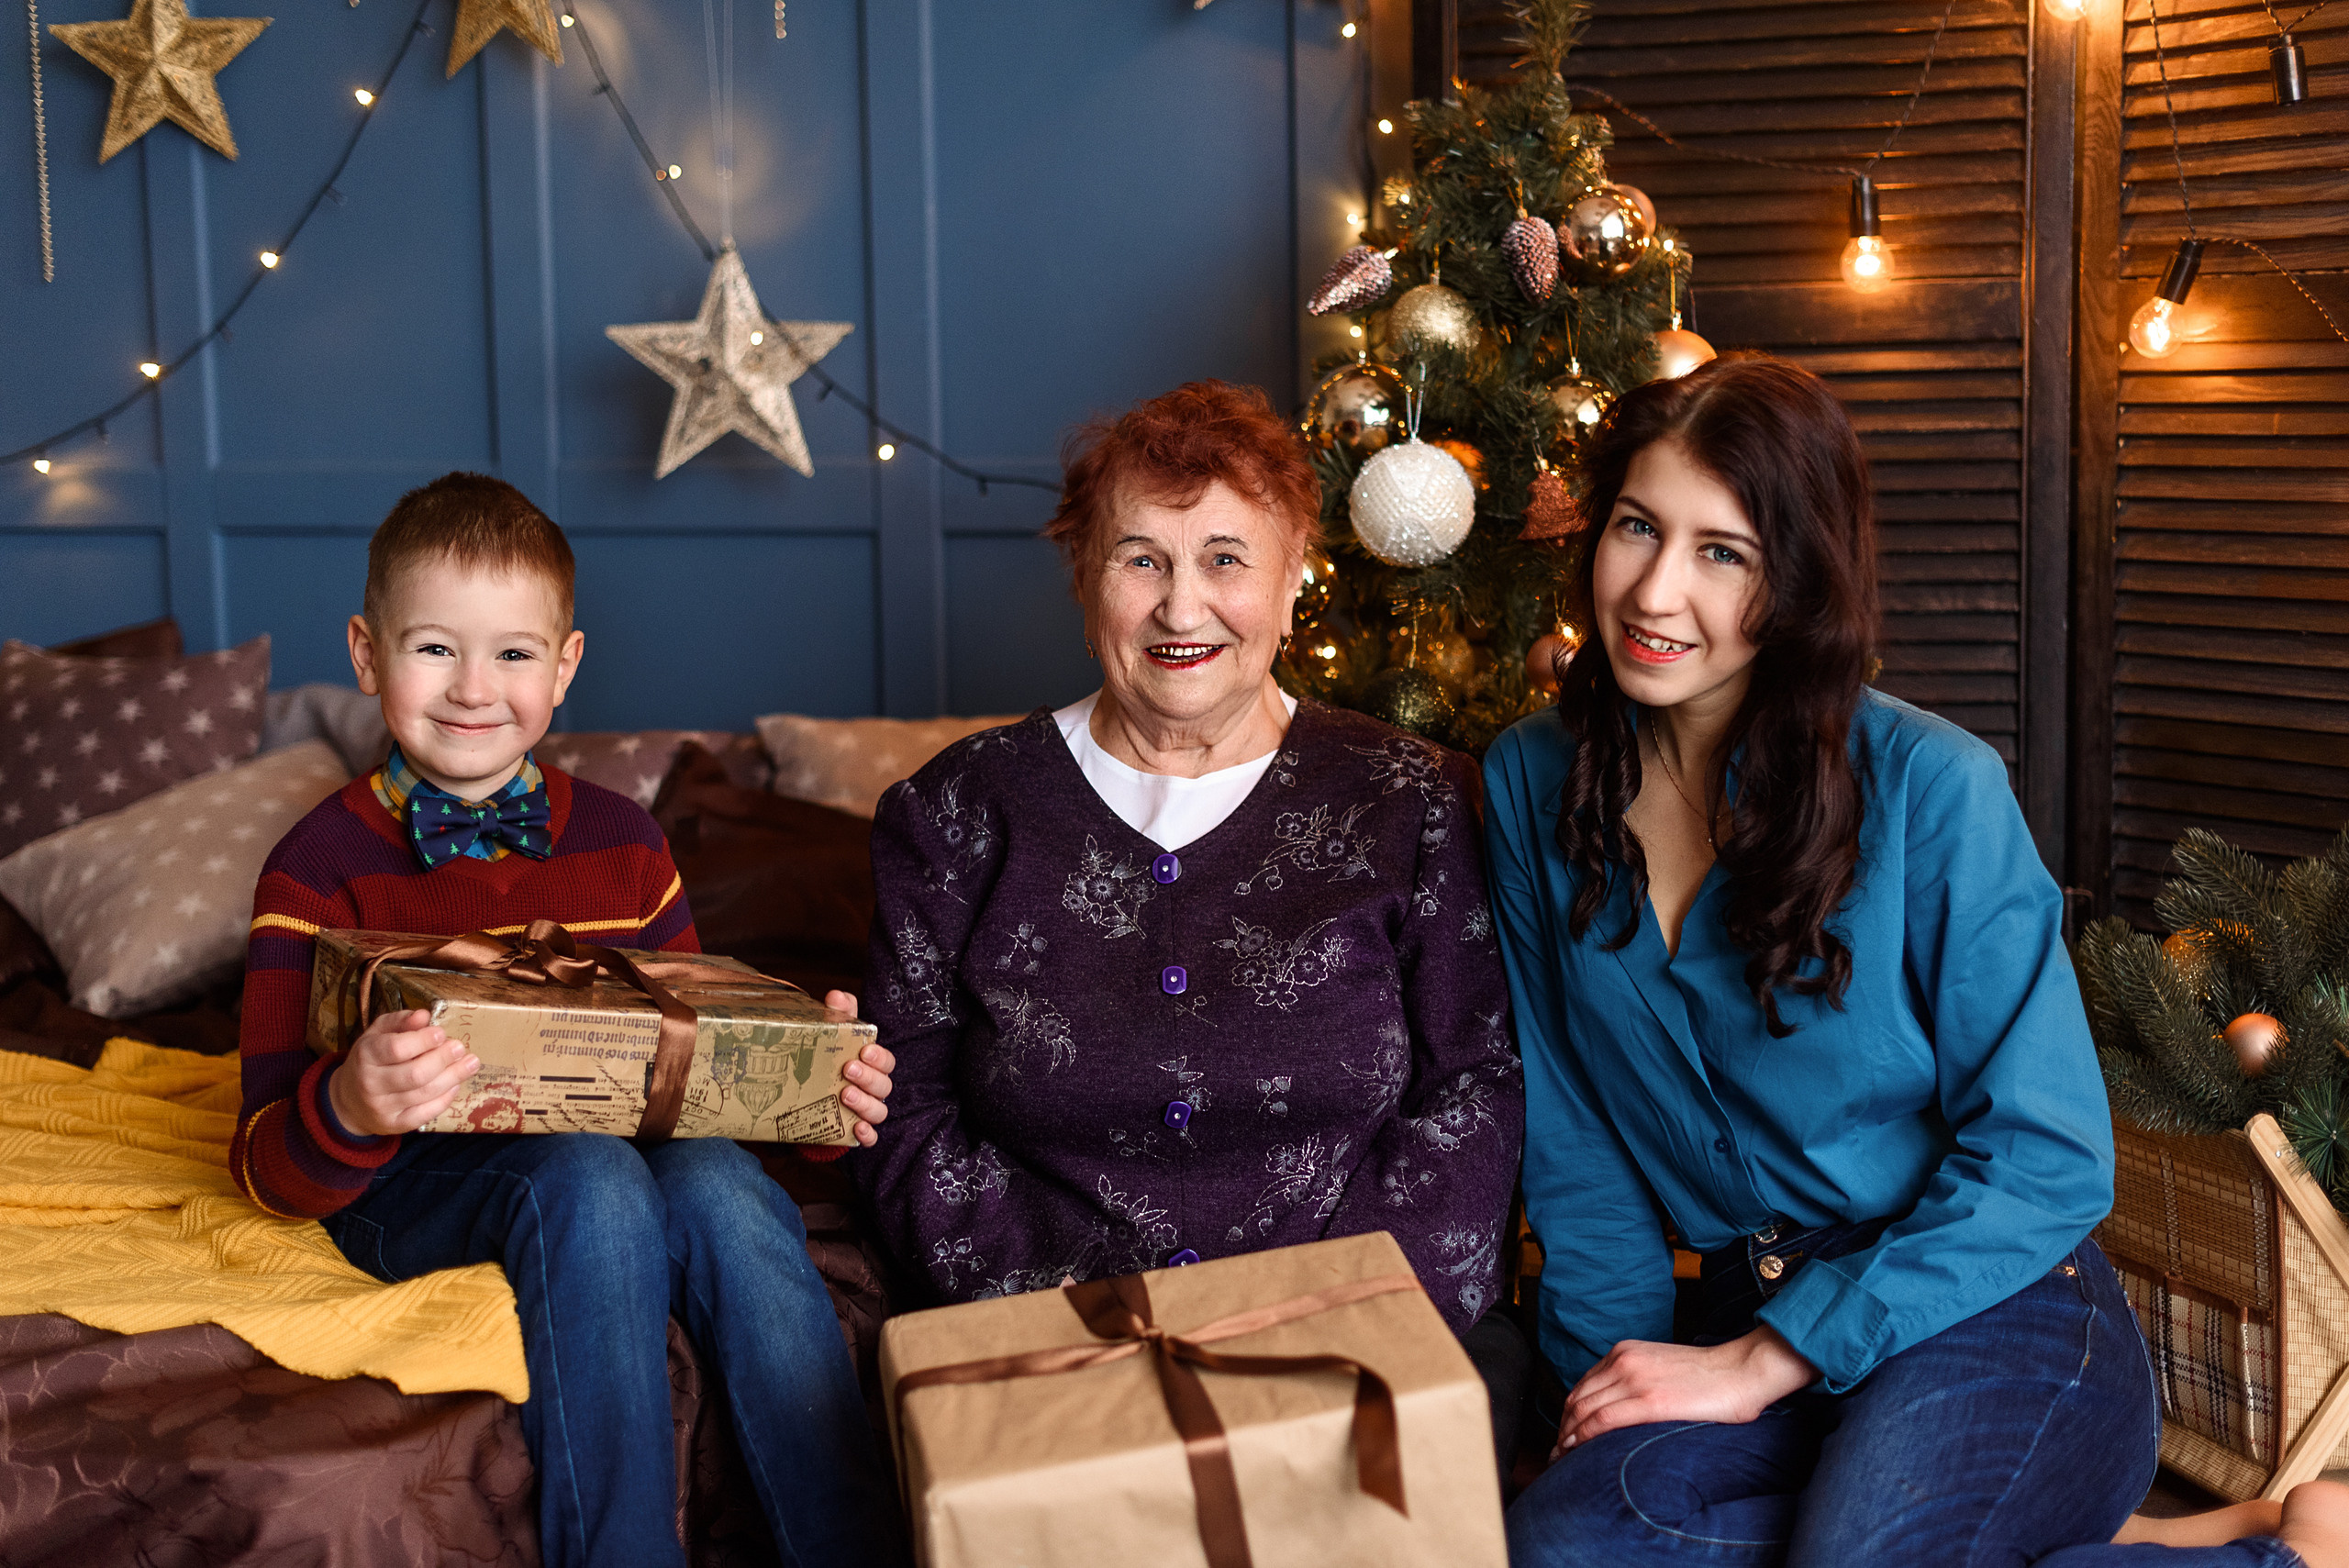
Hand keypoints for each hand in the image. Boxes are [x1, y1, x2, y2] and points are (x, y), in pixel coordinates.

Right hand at [327, 1008, 479, 1137]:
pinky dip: (445, 1098)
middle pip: (415, 1074)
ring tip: (470, 1063)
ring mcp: (382, 1107)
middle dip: (443, 1059)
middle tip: (460, 1048)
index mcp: (365, 1055)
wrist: (349, 1101)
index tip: (441, 1033)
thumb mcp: (378, 1034)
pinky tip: (456, 1084)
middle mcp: (370, 1083)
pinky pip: (425, 1114)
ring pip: (425, 1093)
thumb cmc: (371, 1060)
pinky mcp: (394, 1125)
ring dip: (453, 1077)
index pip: (396, 1049)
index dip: (423, 1040)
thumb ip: (400, 1021)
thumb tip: (424, 1016)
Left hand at [825, 989, 894, 1148]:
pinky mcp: (855, 1131)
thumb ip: (839, 1015)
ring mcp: (866, 1111)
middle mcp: (874, 1089)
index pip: (887, 1062)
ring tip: (844, 1095)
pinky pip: (871, 1137)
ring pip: (879, 1111)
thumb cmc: (831, 1062)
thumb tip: (836, 996)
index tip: (864, 1050)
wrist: (811, 1099)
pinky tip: (856, 1128)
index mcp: (873, 1066)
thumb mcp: (835, 1036)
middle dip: (869, 1077)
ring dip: (865, 1103)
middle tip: (848, 1069)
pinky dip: (867, 1134)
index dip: (879, 1057)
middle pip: (884, 1086)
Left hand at [1553, 1326, 1815, 1457]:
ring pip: (1584, 1411)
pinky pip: (1602, 1421)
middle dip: (1563, 1428)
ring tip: (1563, 1459)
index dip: (1568, 1414)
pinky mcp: (1650, 1401)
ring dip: (1568, 1437)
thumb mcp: (1659, 1367)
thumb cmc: (1707, 1376)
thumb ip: (1635, 1380)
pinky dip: (1583, 1438)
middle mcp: (1623, 1362)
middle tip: (1558, 1454)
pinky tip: (1577, 1452)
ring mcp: (1634, 1380)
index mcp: (1624, 1352)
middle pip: (1577, 1399)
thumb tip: (1616, 1408)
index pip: (1582, 1386)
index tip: (1564, 1436)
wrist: (1740, 1371)